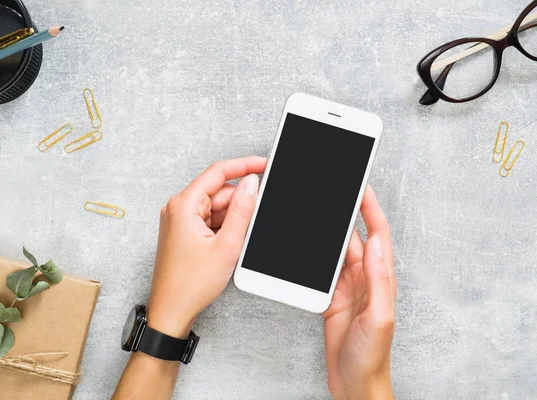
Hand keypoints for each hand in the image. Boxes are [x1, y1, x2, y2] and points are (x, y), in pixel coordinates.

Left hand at [147, 157, 266, 337]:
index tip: (264, 165)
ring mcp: (180, 220)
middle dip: (240, 202)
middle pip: (219, 191)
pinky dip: (224, 227)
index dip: (244, 165)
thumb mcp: (226, 245)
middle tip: (257, 216)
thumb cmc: (190, 284)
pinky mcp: (184, 232)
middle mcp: (178, 208)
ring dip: (232, 218)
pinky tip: (229, 244)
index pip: (218, 172)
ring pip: (216, 207)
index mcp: (184, 205)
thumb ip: (241, 210)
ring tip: (236, 242)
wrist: (171, 310)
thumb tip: (251, 183)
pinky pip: (210, 219)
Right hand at [323, 186, 395, 399]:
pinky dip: (314, 256)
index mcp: (381, 280)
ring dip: (328, 232)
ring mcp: (348, 287)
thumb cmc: (372, 356)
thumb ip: (378, 280)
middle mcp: (365, 279)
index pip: (378, 235)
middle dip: (347, 213)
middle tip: (337, 192)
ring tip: (319, 212)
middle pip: (355, 237)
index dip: (371, 209)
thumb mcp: (379, 317)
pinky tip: (307, 246)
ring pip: (337, 251)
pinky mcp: (332, 297)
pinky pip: (322, 270)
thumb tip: (377, 242)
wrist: (355, 383)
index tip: (362, 188)